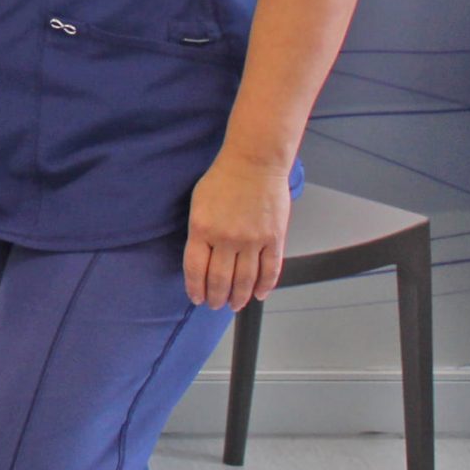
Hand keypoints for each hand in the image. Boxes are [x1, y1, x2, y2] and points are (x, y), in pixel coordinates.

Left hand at [185, 154, 291, 310]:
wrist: (254, 163)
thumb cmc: (223, 179)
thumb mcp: (199, 204)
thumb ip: (200, 233)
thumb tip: (202, 258)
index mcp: (202, 229)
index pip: (196, 269)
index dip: (196, 288)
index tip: (197, 298)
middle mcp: (226, 238)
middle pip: (220, 280)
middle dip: (216, 297)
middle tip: (215, 305)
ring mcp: (252, 240)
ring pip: (245, 280)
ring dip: (239, 297)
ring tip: (235, 305)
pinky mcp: (274, 238)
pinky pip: (270, 270)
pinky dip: (264, 286)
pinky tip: (258, 294)